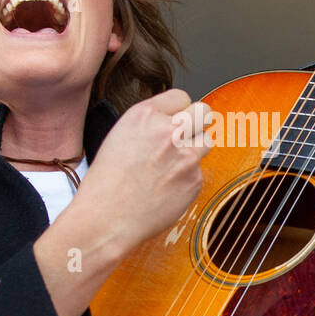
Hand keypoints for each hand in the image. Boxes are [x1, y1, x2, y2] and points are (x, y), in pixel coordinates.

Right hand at [74, 88, 212, 253]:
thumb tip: (175, 121)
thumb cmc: (107, 181)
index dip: (177, 110)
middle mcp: (169, 132)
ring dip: (194, 149)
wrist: (106, 218)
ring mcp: (186, 156)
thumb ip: (150, 123)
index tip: (174, 120)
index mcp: (145, 115)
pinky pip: (199, 171)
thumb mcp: (120, 135)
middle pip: (203, 112)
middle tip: (187, 135)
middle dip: (197, 121)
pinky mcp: (194, 180)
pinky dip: (187, 178)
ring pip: (207, 141)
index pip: (180, 97)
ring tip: (171, 165)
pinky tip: (166, 188)